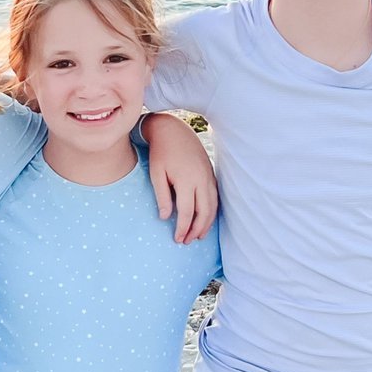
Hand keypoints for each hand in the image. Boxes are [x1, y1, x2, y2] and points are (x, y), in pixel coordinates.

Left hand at [144, 112, 217, 242]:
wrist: (173, 130)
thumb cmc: (161, 153)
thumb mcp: (156, 174)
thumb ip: (161, 196)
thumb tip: (165, 218)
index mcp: (186, 180)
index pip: (186, 212)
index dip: (182, 228)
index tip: (177, 239)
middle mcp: (201, 180)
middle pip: (204, 212)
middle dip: (196, 230)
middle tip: (187, 241)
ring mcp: (208, 177)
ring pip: (212, 206)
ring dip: (206, 223)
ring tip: (198, 236)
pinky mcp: (211, 174)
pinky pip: (215, 198)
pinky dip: (212, 211)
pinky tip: (206, 219)